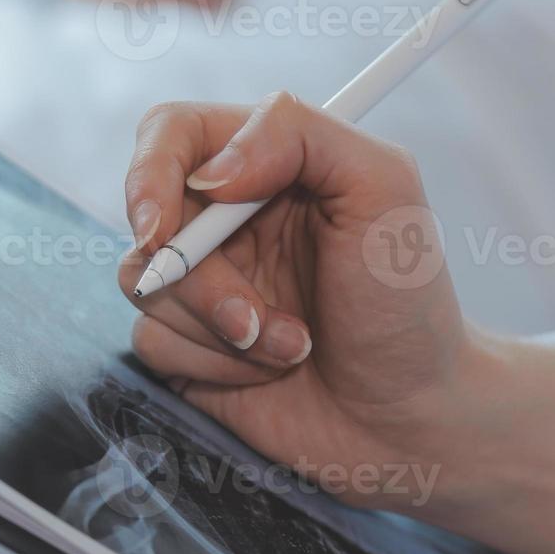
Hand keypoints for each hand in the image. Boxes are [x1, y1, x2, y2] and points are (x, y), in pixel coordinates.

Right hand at [120, 93, 554, 553]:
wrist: (411, 420)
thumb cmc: (408, 305)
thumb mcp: (384, 188)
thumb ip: (299, 135)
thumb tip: (209, 171)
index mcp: (269, 165)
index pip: (172, 134)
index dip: (151, 172)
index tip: (161, 226)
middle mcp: (228, 218)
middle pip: (149, 216)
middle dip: (201, 278)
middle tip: (252, 319)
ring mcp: (205, 282)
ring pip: (144, 282)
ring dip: (219, 327)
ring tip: (292, 345)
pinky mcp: (188, 345)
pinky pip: (150, 341)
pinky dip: (213, 364)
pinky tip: (270, 371)